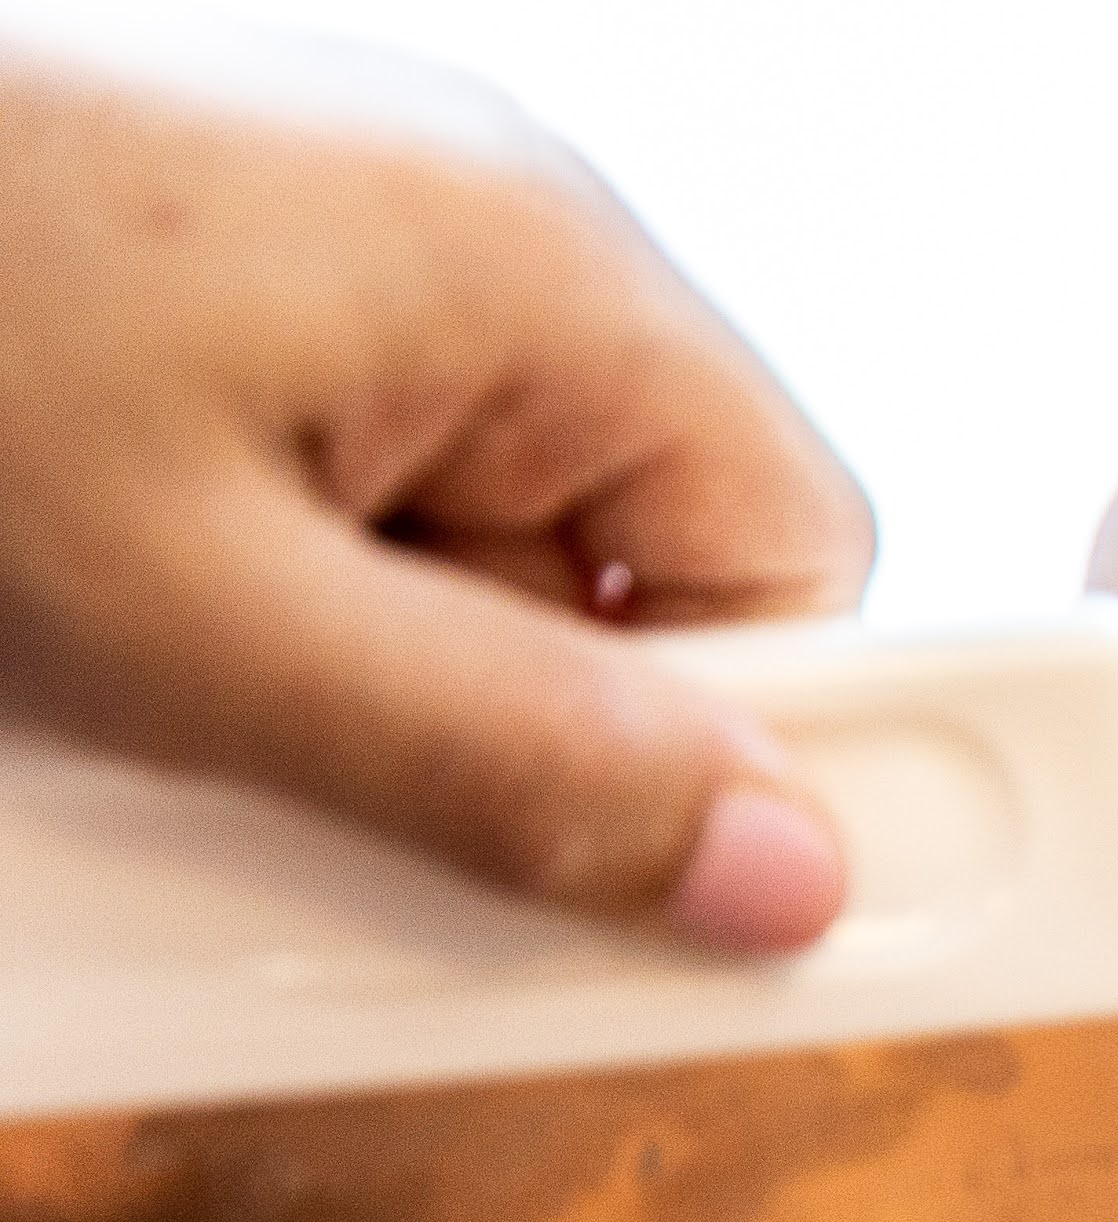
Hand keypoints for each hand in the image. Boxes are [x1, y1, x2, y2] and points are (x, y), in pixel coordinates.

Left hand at [0, 19, 869, 945]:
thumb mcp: (196, 633)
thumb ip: (508, 767)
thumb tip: (784, 877)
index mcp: (541, 271)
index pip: (804, 561)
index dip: (750, 751)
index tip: (659, 902)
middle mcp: (475, 234)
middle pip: (647, 579)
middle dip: (522, 741)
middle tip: (354, 831)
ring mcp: (336, 258)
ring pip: (480, 571)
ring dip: (367, 706)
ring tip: (174, 728)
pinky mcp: (209, 305)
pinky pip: (334, 525)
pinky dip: (261, 636)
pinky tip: (127, 667)